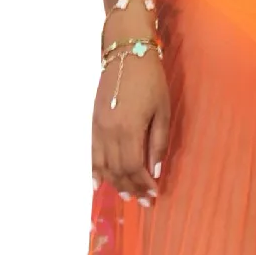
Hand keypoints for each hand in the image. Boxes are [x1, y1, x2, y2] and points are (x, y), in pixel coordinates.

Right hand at [93, 48, 168, 206]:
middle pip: (118, 169)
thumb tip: (155, 171)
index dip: (143, 184)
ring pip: (103, 164)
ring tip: (126, 194)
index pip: (134, 167)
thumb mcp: (162, 111)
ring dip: (114, 182)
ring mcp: (98, 127)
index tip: (153, 195)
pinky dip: (95, 170)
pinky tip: (97, 183)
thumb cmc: (150, 80)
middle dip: (131, 187)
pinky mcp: (93, 121)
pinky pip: (92, 152)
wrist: (126, 54)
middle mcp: (110, 131)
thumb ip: (158, 143)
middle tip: (142, 200)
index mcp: (129, 129)